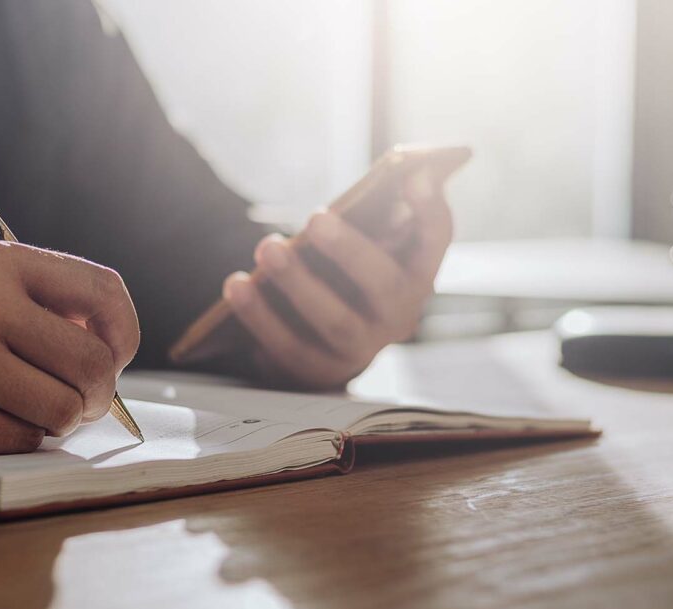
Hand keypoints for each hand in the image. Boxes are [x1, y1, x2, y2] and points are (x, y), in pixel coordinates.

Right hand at [0, 239, 139, 454]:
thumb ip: (47, 296)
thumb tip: (115, 345)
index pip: (101, 292)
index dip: (125, 330)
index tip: (118, 350)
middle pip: (91, 364)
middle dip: (101, 389)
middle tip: (88, 395)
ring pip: (63, 411)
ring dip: (64, 416)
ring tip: (40, 403)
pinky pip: (24, 440)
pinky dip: (24, 434)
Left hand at [222, 171, 451, 388]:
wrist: (317, 345)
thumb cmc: (337, 277)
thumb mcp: (356, 248)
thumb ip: (367, 219)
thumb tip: (370, 185)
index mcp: (415, 275)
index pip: (435, 240)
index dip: (431, 210)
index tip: (415, 174)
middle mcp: (399, 316)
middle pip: (384, 284)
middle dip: (350, 249)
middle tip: (315, 218)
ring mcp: (362, 350)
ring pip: (336, 321)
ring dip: (299, 283)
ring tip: (267, 248)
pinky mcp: (320, 371)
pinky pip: (290, 346)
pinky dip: (260, 316)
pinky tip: (237, 285)